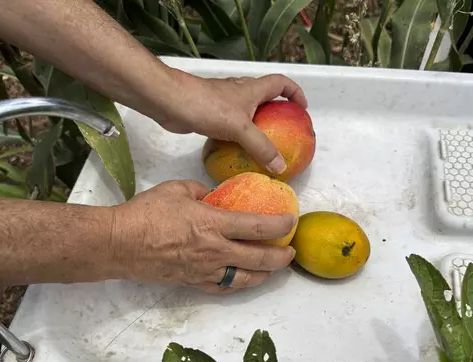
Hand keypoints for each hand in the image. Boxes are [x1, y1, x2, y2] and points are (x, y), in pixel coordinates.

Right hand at [109, 180, 296, 292]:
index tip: (291, 222)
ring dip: (264, 274)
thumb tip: (211, 196)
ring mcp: (204, 270)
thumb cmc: (146, 213)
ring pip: (244, 278)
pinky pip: (222, 287)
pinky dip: (237, 284)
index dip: (280, 225)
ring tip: (273, 269)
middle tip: (290, 252)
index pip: (258, 227)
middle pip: (259, 258)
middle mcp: (215, 250)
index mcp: (213, 224)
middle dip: (280, 256)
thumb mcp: (177, 189)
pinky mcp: (192, 282)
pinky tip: (243, 280)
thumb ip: (201, 191)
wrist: (119, 243)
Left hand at [158, 71, 307, 174]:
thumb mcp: (240, 128)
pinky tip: (237, 151)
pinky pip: (230, 124)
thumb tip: (280, 167)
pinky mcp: (210, 114)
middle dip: (277, 110)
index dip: (295, 92)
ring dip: (256, 124)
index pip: (281, 83)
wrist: (170, 102)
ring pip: (247, 111)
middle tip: (284, 130)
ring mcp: (224, 102)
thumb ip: (261, 147)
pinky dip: (238, 135)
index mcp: (252, 89)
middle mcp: (240, 92)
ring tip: (263, 144)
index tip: (302, 108)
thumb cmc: (207, 106)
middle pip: (265, 96)